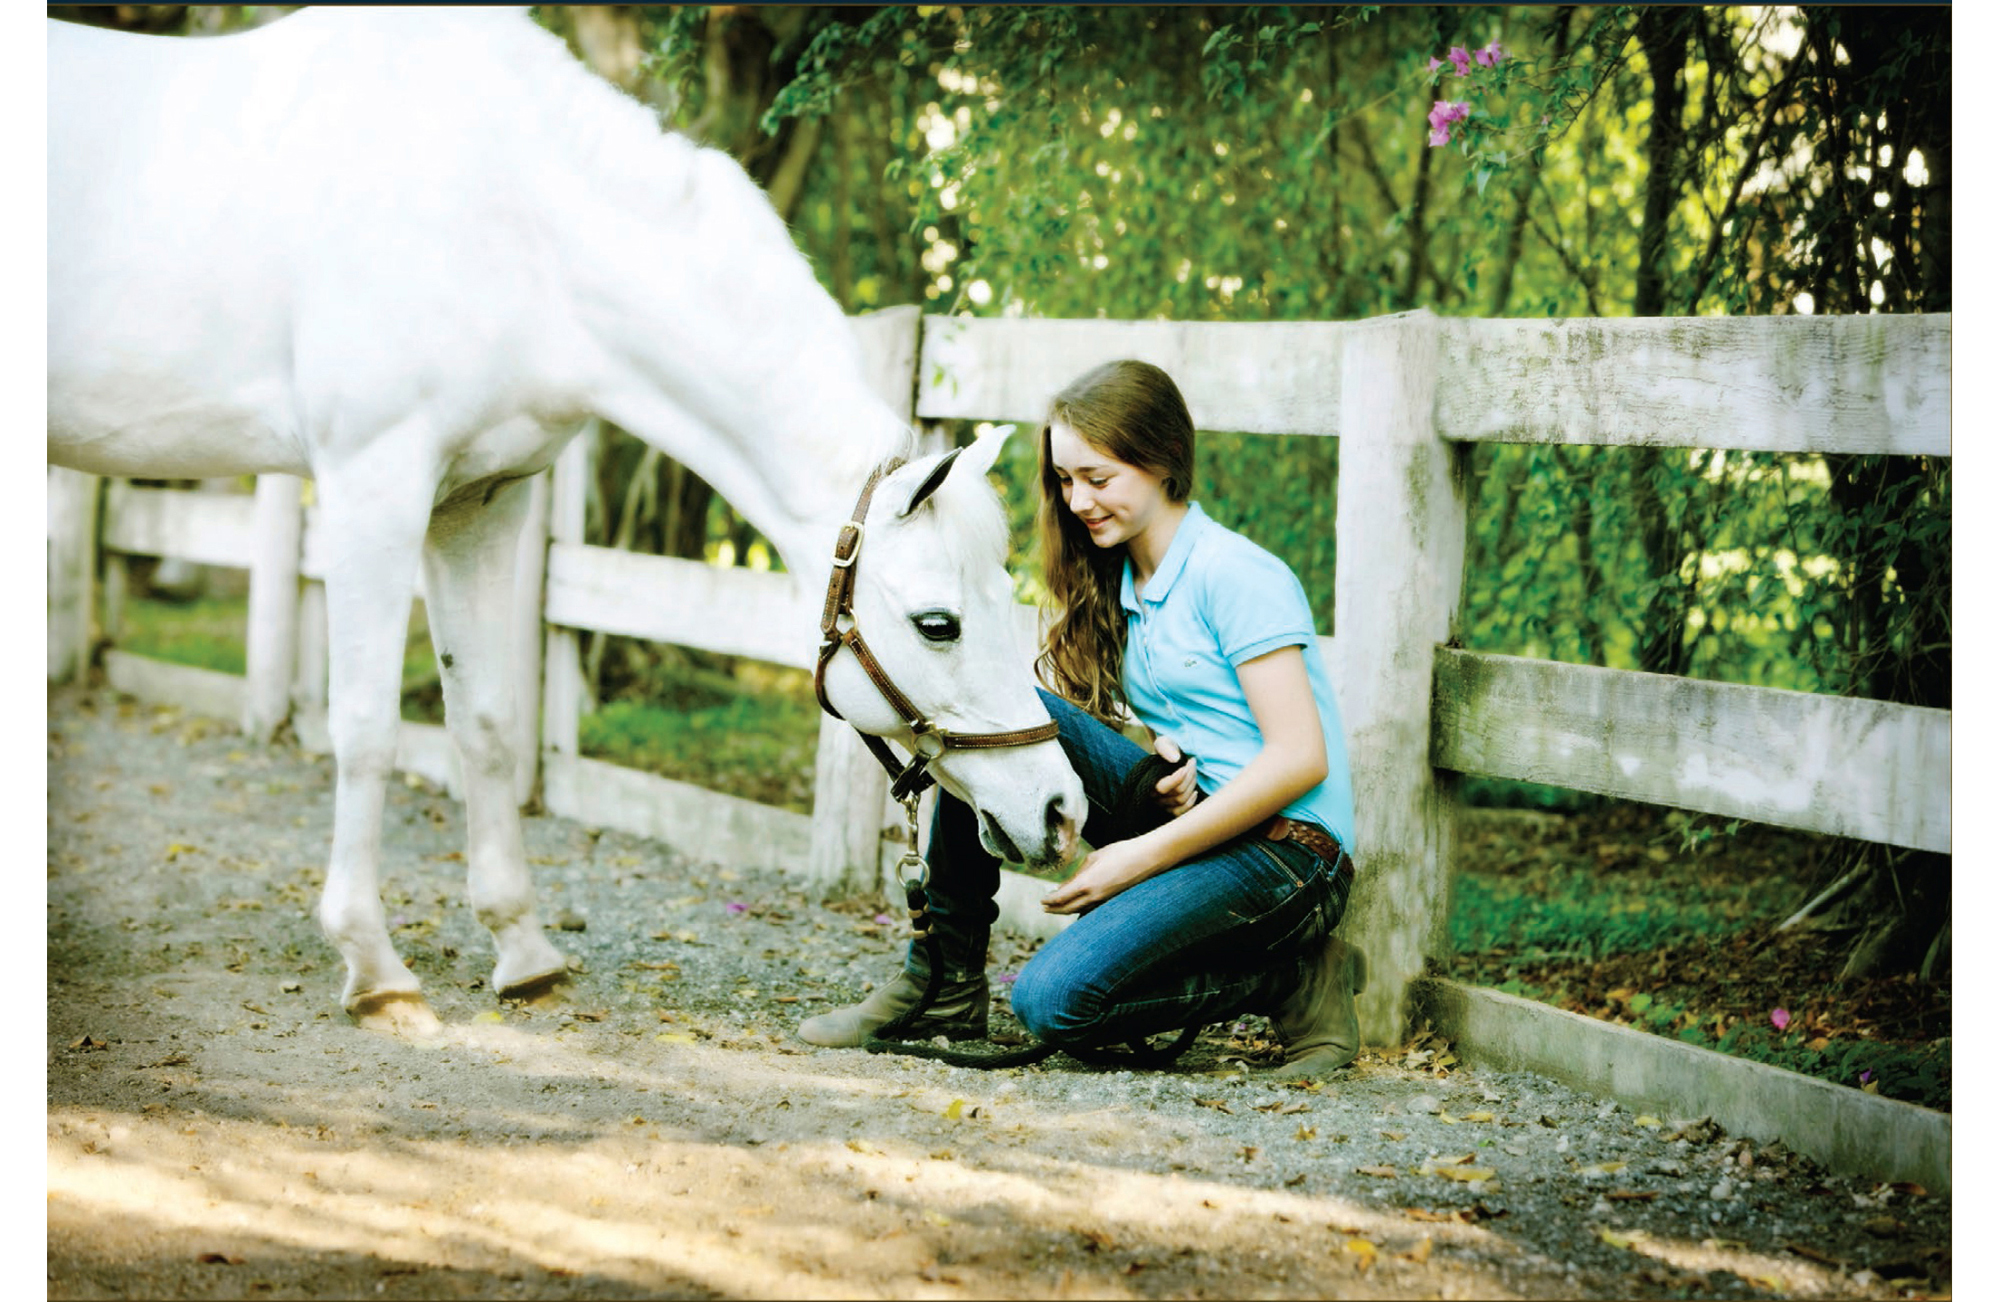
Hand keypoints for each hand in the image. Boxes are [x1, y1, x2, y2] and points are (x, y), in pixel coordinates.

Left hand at [1041, 839, 1159, 914]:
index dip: (1050, 901)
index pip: (1062, 897)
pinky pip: (1091, 908)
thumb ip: (1079, 872)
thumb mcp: (1095, 857)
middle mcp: (1094, 896)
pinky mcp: (1112, 900)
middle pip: (1069, 909)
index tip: (1042, 901)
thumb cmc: (1121, 852)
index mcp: (1087, 883)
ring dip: (1067, 909)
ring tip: (1057, 907)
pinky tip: (1077, 904)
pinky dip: (1080, 908)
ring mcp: (1104, 900)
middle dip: (1055, 909)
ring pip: (1080, 910)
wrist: (1147, 858)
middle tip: (1045, 908)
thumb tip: (1066, 885)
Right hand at [1153, 737, 1198, 817]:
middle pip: (1177, 792)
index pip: (1163, 787)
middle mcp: (1153, 795)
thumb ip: (1165, 747)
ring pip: (1181, 800)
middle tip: (1192, 762)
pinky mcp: (1170, 809)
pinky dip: (1190, 803)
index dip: (1178, 777)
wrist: (1167, 758)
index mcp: (1148, 781)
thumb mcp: (1163, 743)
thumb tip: (1175, 759)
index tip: (1189, 761)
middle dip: (1189, 776)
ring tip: (1193, 770)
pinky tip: (1195, 792)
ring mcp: (1162, 803)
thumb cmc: (1166, 750)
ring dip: (1192, 784)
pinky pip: (1181, 812)